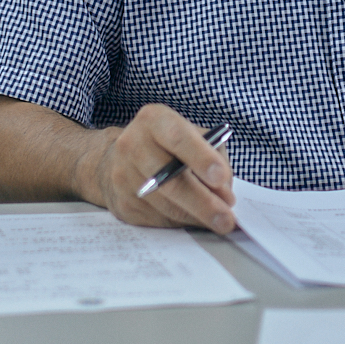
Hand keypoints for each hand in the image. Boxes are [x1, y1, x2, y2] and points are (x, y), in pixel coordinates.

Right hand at [78, 103, 236, 233]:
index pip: (178, 138)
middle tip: (227, 218)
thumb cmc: (167, 146)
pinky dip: (182, 222)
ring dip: (197, 216)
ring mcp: (123, 177)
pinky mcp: (122, 203)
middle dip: (203, 202)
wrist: (117, 160)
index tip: (221, 178)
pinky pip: (157, 219)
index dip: (201, 158)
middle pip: (170, 180)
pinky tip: (195, 219)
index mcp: (153, 121)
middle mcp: (132, 146)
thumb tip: (224, 195)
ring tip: (220, 221)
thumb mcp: (192, 136)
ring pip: (166, 205)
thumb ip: (214, 157)